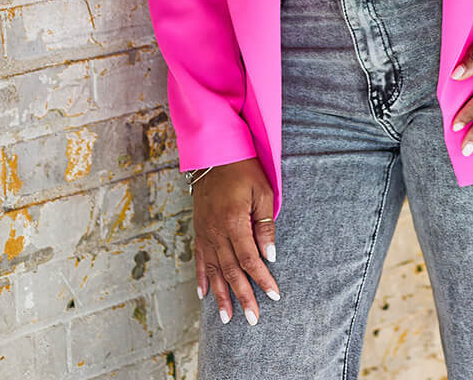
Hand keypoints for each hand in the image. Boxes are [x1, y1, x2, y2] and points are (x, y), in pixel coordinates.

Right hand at [193, 158, 280, 324]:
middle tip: (253, 319)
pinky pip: (199, 259)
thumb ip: (265, 224)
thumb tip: (269, 255)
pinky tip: (203, 294)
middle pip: (231, 271)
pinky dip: (201, 278)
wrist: (215, 152)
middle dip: (243, 297)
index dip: (262, 279)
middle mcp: (215, 231)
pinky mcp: (198, 229)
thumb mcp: (263, 191)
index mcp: (233, 221)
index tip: (274, 296)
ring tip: (228, 318)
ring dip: (221, 295)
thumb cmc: (243, 168)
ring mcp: (204, 232)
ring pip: (213, 270)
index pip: (249, 259)